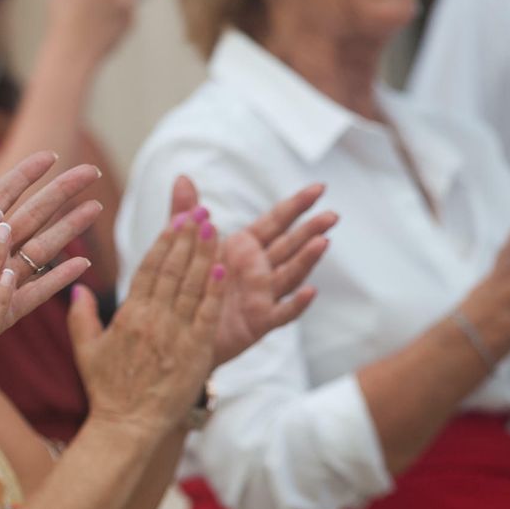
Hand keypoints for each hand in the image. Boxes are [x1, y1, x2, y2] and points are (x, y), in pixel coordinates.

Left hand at [0, 154, 100, 322]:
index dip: (24, 176)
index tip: (50, 155)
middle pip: (29, 216)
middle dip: (59, 193)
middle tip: (91, 171)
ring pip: (39, 249)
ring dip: (68, 228)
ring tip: (96, 207)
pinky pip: (33, 294)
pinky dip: (57, 279)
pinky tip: (82, 264)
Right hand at [68, 209, 224, 436]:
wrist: (128, 426)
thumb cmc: (106, 390)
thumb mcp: (86, 350)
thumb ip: (81, 317)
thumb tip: (78, 288)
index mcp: (128, 316)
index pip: (149, 269)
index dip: (165, 242)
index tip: (177, 220)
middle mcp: (153, 320)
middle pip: (173, 270)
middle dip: (188, 238)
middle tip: (201, 211)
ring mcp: (176, 335)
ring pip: (192, 286)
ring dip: (204, 254)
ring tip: (214, 228)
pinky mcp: (195, 352)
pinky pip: (207, 314)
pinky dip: (215, 290)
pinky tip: (223, 267)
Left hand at [165, 177, 336, 364]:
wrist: (177, 332)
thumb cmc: (186, 286)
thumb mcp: (184, 247)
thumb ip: (186, 213)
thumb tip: (183, 176)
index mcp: (244, 248)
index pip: (275, 222)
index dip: (296, 205)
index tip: (319, 188)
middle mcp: (258, 269)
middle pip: (290, 246)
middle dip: (311, 230)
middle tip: (332, 215)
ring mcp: (262, 295)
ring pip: (290, 275)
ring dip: (307, 260)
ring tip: (323, 242)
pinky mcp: (258, 321)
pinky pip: (282, 312)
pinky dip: (297, 303)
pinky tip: (311, 291)